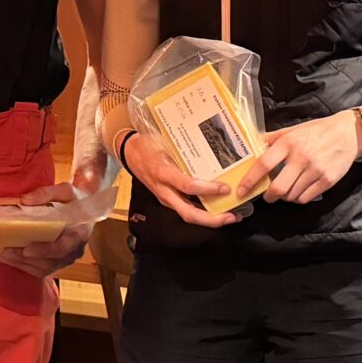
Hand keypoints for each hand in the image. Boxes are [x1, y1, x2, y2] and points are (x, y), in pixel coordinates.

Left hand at [0, 181, 90, 277]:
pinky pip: (42, 270)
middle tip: (5, 252)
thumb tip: (23, 200)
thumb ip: (46, 193)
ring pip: (44, 269)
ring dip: (22, 264)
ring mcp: (67, 259)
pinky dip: (25, 267)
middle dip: (25, 259)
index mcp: (79, 233)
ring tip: (3, 255)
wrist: (86, 209)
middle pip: (49, 262)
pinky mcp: (60, 262)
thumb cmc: (75, 199)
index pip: (62, 248)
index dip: (44, 251)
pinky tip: (11, 259)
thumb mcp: (65, 190)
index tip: (26, 250)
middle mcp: (75, 250)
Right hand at [123, 129, 250, 228]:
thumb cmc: (148, 145)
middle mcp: (164, 190)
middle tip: (232, 217)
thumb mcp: (165, 142)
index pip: (187, 186)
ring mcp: (165, 197)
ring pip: (188, 215)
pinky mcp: (167, 199)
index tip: (225, 188)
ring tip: (230, 216)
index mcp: (163, 172)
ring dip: (210, 219)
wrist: (129, 152)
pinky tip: (216, 209)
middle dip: (212, 219)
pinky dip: (203, 212)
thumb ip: (184, 149)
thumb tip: (212, 147)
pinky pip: (186, 209)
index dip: (208, 189)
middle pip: (188, 213)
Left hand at [260, 111, 361, 205]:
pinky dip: (299, 198)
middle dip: (269, 196)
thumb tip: (251, 145)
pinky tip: (300, 191)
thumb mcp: (292, 130)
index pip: (264, 164)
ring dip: (285, 197)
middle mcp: (301, 157)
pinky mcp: (327, 180)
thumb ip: (271, 139)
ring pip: (292, 195)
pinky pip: (306, 198)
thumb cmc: (317, 131)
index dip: (250, 180)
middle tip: (268, 196)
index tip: (242, 190)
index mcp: (288, 143)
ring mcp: (315, 170)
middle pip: (278, 187)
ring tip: (287, 190)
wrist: (348, 133)